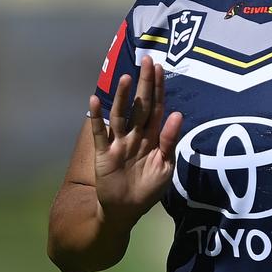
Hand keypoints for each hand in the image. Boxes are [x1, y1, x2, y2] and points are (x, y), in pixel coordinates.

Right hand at [88, 56, 182, 227]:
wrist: (126, 211)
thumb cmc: (148, 189)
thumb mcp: (165, 167)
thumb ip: (170, 141)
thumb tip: (177, 114)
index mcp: (152, 137)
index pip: (157, 108)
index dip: (159, 88)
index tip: (160, 68)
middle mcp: (135, 135)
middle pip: (141, 105)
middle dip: (144, 84)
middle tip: (147, 60)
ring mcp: (119, 143)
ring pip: (121, 115)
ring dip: (122, 97)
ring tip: (126, 77)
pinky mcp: (104, 154)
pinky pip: (100, 134)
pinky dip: (96, 119)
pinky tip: (93, 101)